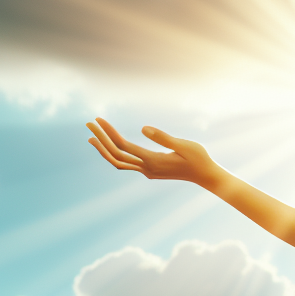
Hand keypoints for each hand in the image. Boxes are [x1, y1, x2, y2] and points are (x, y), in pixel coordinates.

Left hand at [87, 117, 215, 183]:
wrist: (205, 175)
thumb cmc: (198, 158)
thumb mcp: (184, 145)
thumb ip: (163, 138)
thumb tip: (143, 129)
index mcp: (153, 161)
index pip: (123, 146)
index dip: (108, 133)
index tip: (98, 120)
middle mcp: (147, 169)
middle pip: (116, 154)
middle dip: (101, 139)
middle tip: (89, 123)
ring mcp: (147, 172)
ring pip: (118, 162)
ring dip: (104, 150)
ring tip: (91, 137)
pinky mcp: (150, 171)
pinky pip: (126, 164)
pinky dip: (114, 155)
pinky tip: (110, 146)